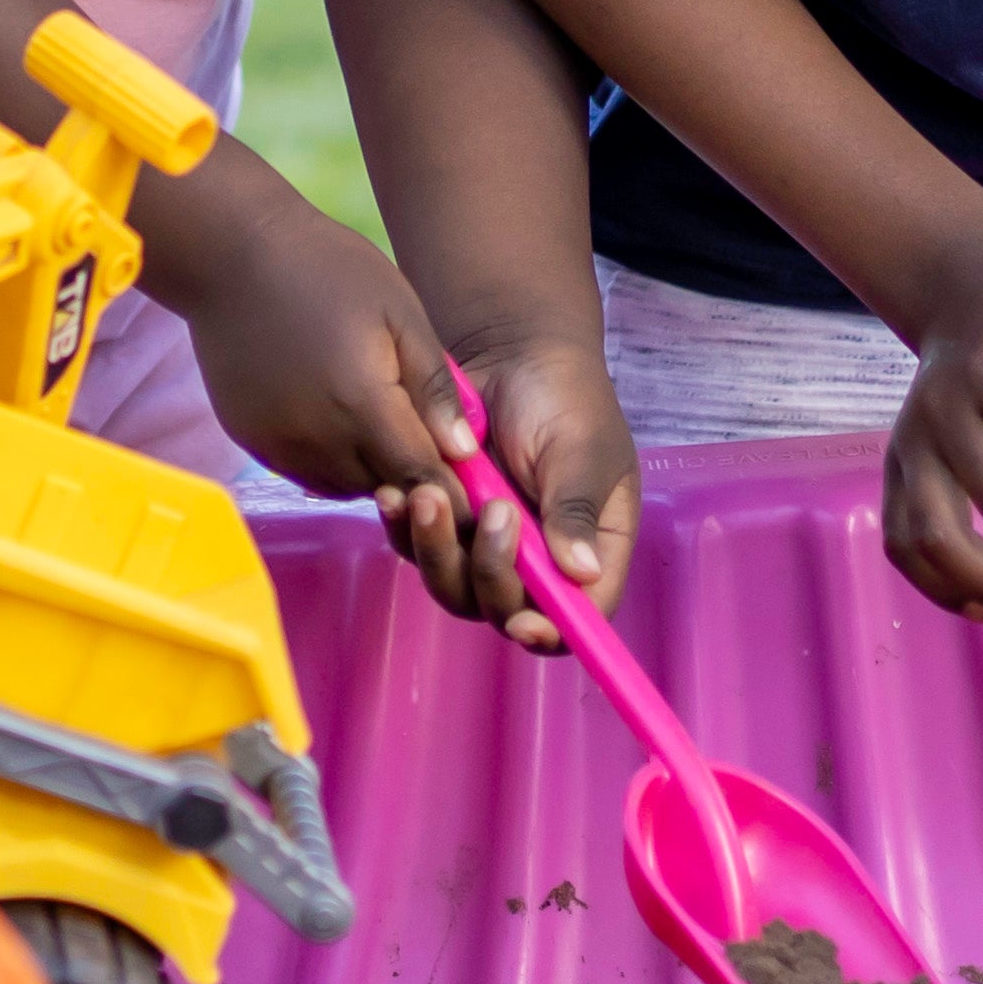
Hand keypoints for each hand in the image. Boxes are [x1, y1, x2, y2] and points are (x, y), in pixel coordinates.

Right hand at [168, 163, 465, 491]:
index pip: (419, 477)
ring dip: (369, 470)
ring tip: (377, 422)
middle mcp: (316, 437)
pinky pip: (303, 472)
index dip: (450, 490)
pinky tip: (333, 417)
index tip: (469, 487)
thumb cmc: (329, 269)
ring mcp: (276, 442)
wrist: (234, 253)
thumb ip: (434, 386)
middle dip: (410, 476)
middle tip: (423, 438)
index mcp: (361, 403)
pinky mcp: (250, 439)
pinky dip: (328, 460)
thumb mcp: (400, 312)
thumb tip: (465, 451)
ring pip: (342, 485)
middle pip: (382, 486)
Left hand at [376, 333, 636, 655]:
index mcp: (588, 551)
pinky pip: (417, 546)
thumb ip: (577, 509)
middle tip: (492, 513)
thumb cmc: (566, 398)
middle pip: (507, 609)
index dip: (551, 632)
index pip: (577, 617)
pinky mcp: (444, 522)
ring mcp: (485, 545)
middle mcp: (537, 562)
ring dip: (439, 551)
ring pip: (453, 585)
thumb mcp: (583, 449)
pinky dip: (404, 528)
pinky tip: (394, 493)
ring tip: (429, 497)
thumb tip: (582, 573)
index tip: (524, 621)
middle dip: (491, 575)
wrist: (512, 351)